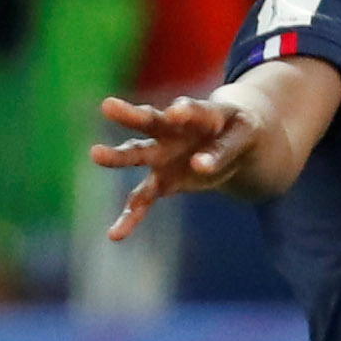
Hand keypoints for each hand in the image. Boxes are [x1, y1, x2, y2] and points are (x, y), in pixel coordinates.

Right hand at [92, 93, 257, 235]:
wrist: (236, 143)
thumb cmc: (239, 132)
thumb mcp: (245, 135)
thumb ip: (223, 149)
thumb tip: (197, 166)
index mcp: (198, 112)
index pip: (191, 110)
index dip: (185, 111)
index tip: (176, 112)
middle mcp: (172, 130)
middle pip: (150, 121)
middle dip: (130, 115)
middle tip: (108, 106)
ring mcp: (163, 155)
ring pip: (138, 154)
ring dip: (118, 156)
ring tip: (95, 153)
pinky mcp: (163, 180)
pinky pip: (143, 199)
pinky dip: (131, 217)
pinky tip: (115, 234)